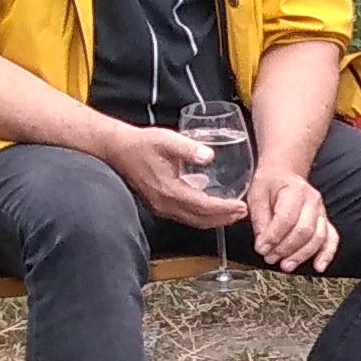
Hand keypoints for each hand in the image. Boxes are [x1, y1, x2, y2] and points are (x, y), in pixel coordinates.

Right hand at [105, 116, 245, 226]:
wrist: (118, 149)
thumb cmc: (142, 144)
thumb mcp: (167, 140)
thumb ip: (189, 149)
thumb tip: (208, 156)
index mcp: (170, 191)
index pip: (204, 206)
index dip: (224, 209)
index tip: (241, 206)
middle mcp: (166, 204)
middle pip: (201, 219)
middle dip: (224, 218)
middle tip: (243, 212)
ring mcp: (161, 206)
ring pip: (193, 220)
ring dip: (214, 219)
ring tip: (232, 214)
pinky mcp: (159, 204)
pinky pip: (184, 216)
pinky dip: (201, 215)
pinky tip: (210, 207)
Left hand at [248, 156, 338, 272]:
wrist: (284, 173)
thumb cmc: (270, 184)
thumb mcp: (256, 196)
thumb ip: (260, 220)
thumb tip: (264, 244)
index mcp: (294, 190)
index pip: (286, 218)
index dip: (273, 237)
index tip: (261, 248)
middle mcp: (312, 200)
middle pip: (304, 230)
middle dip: (286, 248)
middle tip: (270, 258)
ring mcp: (321, 211)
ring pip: (318, 237)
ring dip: (301, 255)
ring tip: (286, 265)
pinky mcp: (324, 221)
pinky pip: (331, 239)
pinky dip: (326, 254)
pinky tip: (318, 266)